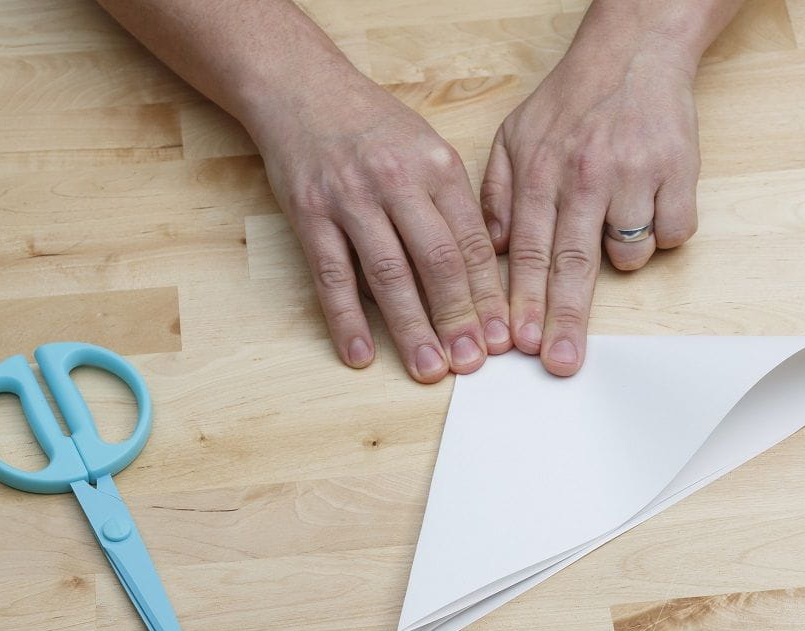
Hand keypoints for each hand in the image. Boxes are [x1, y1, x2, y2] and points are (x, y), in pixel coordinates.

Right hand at [251, 67, 511, 382]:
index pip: (471, 241)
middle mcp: (397, 181)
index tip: (502, 336)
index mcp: (437, 166)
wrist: (302, 88)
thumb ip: (452, 205)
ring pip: (388, 274)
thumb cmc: (372, 127)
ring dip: (411, 327)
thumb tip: (478, 273)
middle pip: (437, 261)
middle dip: (459, 318)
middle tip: (473, 362)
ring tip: (428, 368)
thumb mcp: (427, 149)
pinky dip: (346, 319)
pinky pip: (332, 275)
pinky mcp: (309, 214)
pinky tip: (360, 354)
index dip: (489, 294)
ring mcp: (351, 198)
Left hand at [481, 35, 701, 375]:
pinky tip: (650, 205)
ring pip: (629, 252)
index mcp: (539, 171)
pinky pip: (673, 232)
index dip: (524, 303)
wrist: (634, 50)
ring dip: (623, 257)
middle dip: (563, 319)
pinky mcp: (678, 171)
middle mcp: (583, 175)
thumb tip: (496, 251)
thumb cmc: (571, 101)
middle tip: (559, 362)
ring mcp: (633, 174)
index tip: (519, 344)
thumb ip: (496, 194)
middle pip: (573, 264)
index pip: (528, 252)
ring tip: (617, 223)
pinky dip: (664, 231)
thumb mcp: (514, 137)